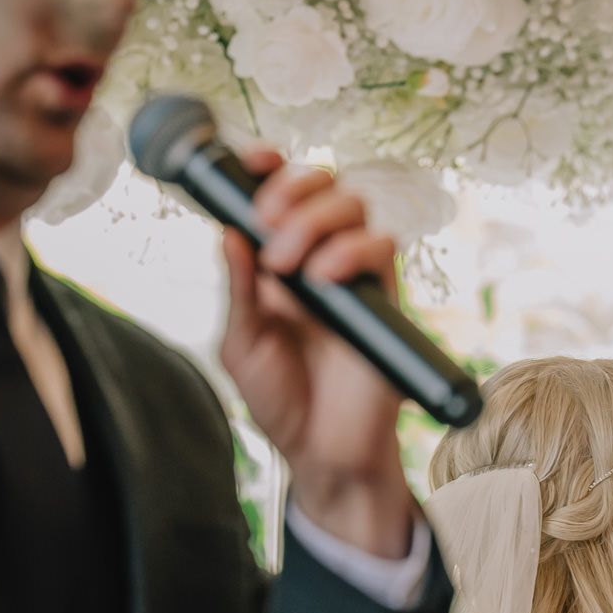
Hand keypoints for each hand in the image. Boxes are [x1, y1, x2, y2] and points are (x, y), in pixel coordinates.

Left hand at [220, 151, 415, 557]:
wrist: (322, 452)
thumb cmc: (281, 401)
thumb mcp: (241, 344)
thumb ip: (239, 289)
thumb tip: (228, 231)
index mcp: (276, 262)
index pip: (278, 194)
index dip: (268, 167)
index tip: (253, 160)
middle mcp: (317, 258)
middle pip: (320, 184)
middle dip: (292, 189)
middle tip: (268, 225)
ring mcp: (354, 275)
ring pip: (353, 205)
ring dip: (316, 218)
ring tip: (289, 265)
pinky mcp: (384, 297)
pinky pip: (381, 247)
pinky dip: (350, 250)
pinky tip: (323, 280)